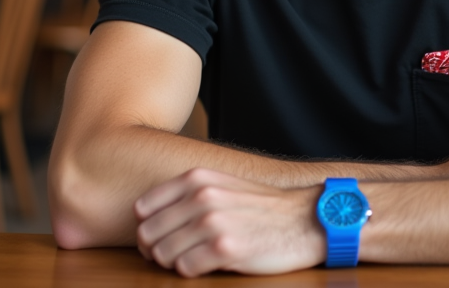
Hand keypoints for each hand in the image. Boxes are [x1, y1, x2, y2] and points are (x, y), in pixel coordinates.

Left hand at [134, 168, 325, 276]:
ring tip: (195, 258)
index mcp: (197, 178)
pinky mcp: (226, 248)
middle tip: (176, 255)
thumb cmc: (261, 207)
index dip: (148, 228)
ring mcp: (213, 222)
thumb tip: (147, 217)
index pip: (143, 208)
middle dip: (156, 250)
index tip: (162, 237)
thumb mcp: (221, 185)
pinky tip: (210, 264)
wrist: (304, 220)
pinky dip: (192, 271)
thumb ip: (186, 194)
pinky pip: (185, 269)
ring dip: (174, 263)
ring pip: (162, 255)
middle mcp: (201, 196)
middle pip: (148, 235)